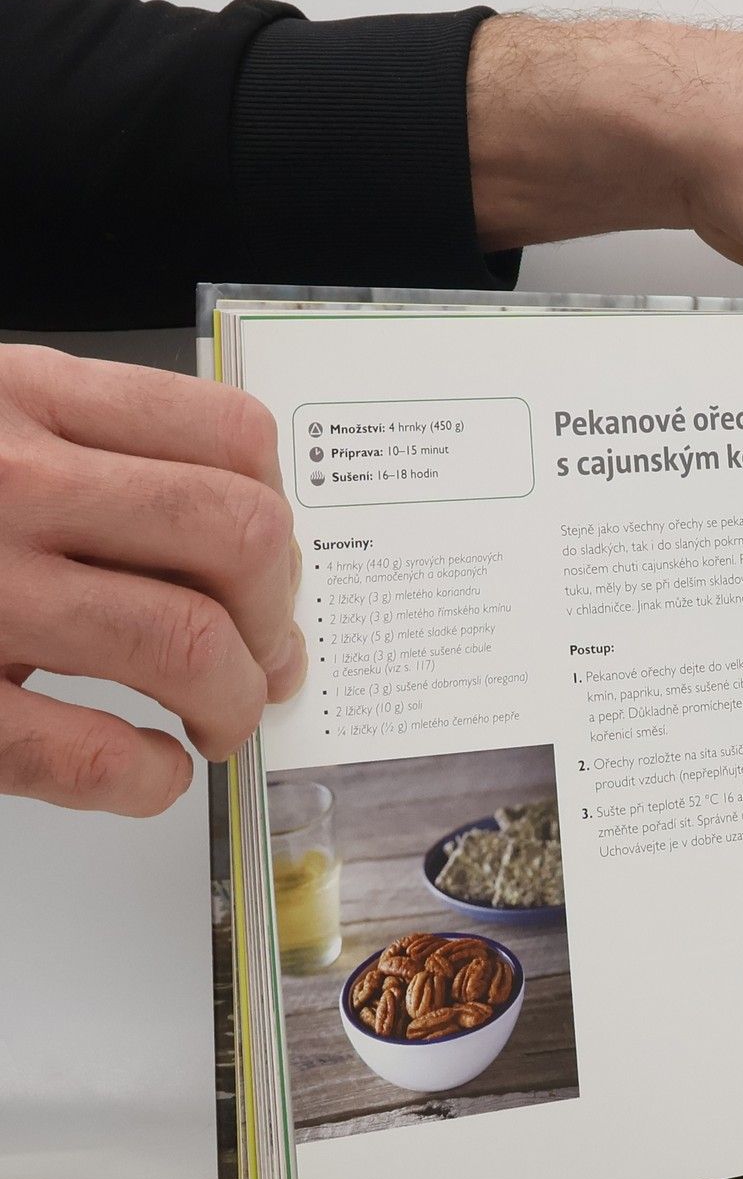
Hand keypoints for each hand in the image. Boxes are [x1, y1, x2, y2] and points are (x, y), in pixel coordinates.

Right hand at [0, 346, 302, 814]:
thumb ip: (91, 463)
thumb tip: (246, 566)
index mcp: (19, 399)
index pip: (230, 439)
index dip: (280, 521)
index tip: (268, 579)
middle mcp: (2, 480)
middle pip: (237, 539)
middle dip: (273, 619)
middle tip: (257, 662)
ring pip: (186, 644)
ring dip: (232, 704)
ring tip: (213, 724)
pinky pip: (89, 753)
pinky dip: (149, 779)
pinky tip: (147, 771)